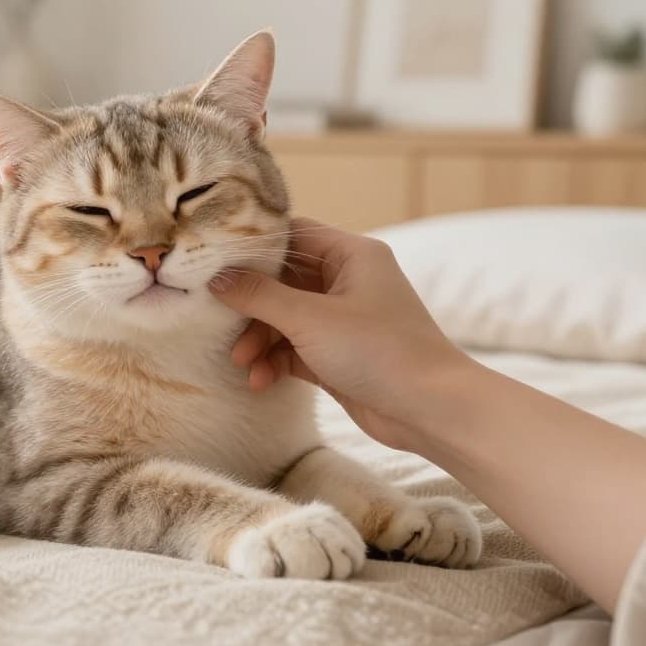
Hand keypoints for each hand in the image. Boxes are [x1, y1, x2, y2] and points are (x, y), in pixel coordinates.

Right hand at [209, 218, 472, 449]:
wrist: (431, 411)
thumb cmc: (381, 351)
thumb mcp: (310, 319)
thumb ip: (258, 295)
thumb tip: (216, 278)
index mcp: (352, 254)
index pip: (292, 234)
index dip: (253, 246)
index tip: (214, 260)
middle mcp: (349, 281)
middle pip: (283, 279)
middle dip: (251, 304)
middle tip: (221, 321)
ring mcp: (344, 319)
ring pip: (285, 317)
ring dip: (260, 338)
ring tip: (242, 361)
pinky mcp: (339, 355)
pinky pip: (295, 348)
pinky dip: (275, 360)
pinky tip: (260, 379)